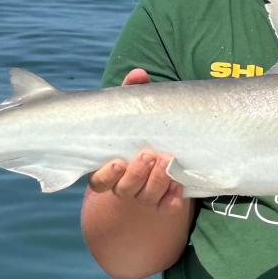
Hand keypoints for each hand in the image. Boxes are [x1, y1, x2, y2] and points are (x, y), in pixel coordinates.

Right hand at [87, 69, 184, 210]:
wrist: (158, 161)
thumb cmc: (137, 134)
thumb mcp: (131, 116)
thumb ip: (131, 95)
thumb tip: (139, 74)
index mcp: (108, 170)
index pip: (98, 182)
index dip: (106, 175)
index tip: (118, 162)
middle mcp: (124, 186)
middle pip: (125, 189)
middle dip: (137, 174)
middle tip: (149, 154)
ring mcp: (144, 196)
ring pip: (147, 196)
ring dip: (157, 181)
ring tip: (167, 161)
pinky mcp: (164, 201)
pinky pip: (167, 205)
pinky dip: (173, 196)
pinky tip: (179, 184)